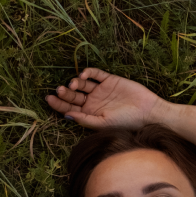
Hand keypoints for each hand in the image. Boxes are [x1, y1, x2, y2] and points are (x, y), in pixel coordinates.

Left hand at [46, 67, 165, 129]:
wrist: (147, 112)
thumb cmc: (125, 122)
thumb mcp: (102, 123)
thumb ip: (84, 119)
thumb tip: (66, 115)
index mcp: (88, 114)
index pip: (69, 108)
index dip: (58, 103)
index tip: (49, 98)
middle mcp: (92, 102)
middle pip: (73, 95)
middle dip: (64, 93)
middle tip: (59, 90)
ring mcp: (100, 90)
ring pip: (82, 84)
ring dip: (75, 82)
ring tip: (73, 84)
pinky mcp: (109, 80)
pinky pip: (95, 74)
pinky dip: (88, 73)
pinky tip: (83, 75)